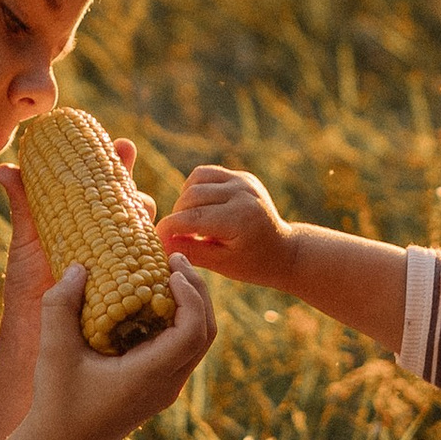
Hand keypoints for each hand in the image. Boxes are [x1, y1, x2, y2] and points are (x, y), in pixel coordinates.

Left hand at [0, 134, 146, 315]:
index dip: (118, 162)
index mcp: (87, 221)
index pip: (108, 185)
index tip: (123, 144)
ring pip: (145, 231)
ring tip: (135, 208)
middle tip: (128, 175)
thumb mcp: (26, 242)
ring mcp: (122, 263)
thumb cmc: (28, 289)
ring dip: (143, 217)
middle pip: (133, 204)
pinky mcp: (131, 289)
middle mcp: (110, 239)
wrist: (34, 334)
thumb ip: (24, 205)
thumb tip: (5, 169)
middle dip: (135, 187)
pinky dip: (153, 253)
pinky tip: (151, 240)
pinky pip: (149, 267)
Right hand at [22, 254, 216, 439]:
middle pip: (205, 334)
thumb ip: (61, 304)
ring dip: (191, 307)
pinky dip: (178, 322)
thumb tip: (78, 266)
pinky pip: (181, 350)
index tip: (171, 268)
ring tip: (169, 276)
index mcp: (150, 376)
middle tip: (176, 261)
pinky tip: (152, 304)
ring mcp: (164, 390)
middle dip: (197, 293)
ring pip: (197, 343)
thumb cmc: (55, 403)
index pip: (193, 332)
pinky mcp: (156, 391)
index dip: (191, 295)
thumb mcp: (53, 349)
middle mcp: (167, 385)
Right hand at [156, 163, 295, 290]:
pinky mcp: (241, 176)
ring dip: (185, 201)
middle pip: (191, 197)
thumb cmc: (252, 264)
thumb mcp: (222, 264)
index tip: (156, 240)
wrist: (284, 251)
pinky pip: (206, 175)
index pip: (192, 218)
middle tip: (177, 236)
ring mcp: (243, 181)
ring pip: (196, 181)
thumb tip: (160, 243)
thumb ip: (191, 251)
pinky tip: (199, 209)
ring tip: (190, 223)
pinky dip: (196, 189)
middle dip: (177, 217)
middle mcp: (243, 193)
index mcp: (240, 218)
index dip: (169, 228)